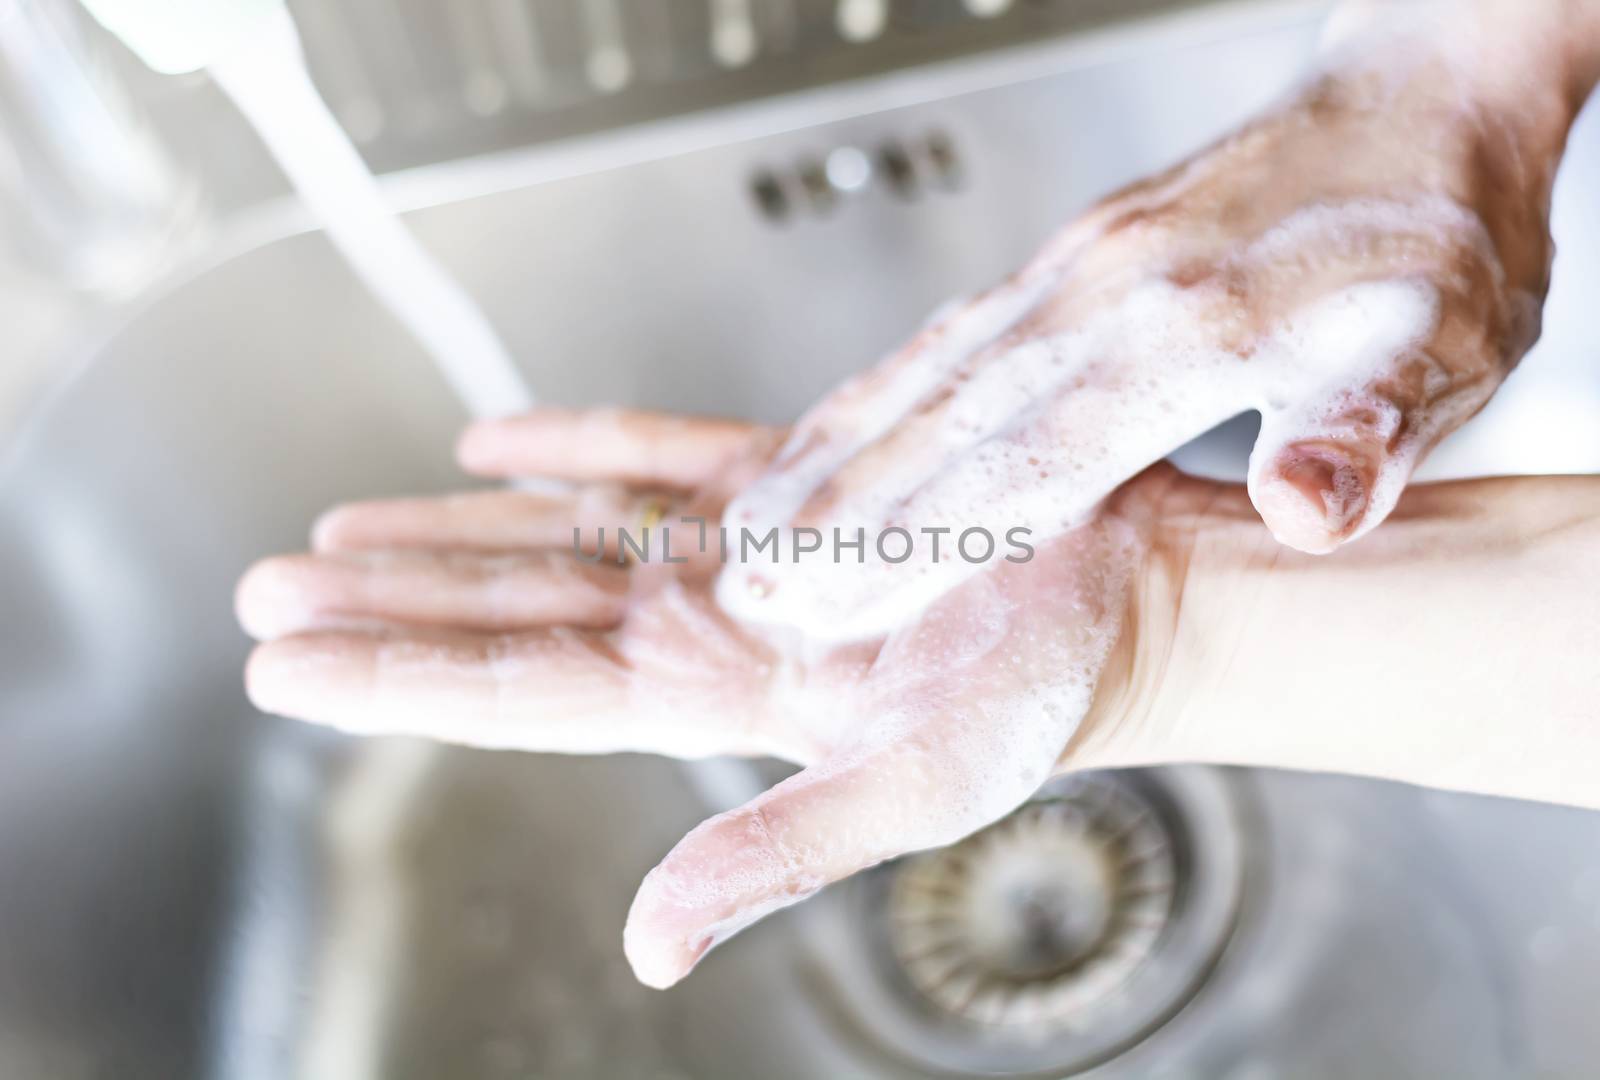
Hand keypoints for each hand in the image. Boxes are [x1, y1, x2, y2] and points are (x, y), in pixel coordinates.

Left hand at [237, 408, 1187, 987]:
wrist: (1128, 601)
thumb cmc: (1043, 697)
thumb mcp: (909, 788)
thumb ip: (775, 856)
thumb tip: (651, 943)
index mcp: (711, 694)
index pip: (517, 688)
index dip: (395, 676)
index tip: (283, 665)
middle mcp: (705, 625)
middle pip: (510, 611)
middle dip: (388, 602)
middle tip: (269, 588)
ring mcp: (740, 552)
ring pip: (558, 536)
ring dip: (450, 531)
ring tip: (343, 528)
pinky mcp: (789, 483)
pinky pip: (655, 454)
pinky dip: (573, 443)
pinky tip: (495, 441)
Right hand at [714, 0, 1583, 642]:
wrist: (1420, 100)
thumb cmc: (1434, 232)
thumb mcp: (1444, 341)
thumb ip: (1366, 426)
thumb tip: (1310, 509)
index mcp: (1193, 334)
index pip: (1027, 465)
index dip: (920, 545)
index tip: (831, 604)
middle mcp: (1109, 297)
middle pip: (944, 422)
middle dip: (840, 511)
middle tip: (747, 579)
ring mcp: (1079, 271)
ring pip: (929, 374)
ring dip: (838, 451)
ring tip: (757, 518)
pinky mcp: (1073, 258)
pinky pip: (954, 334)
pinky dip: (882, 391)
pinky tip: (841, 428)